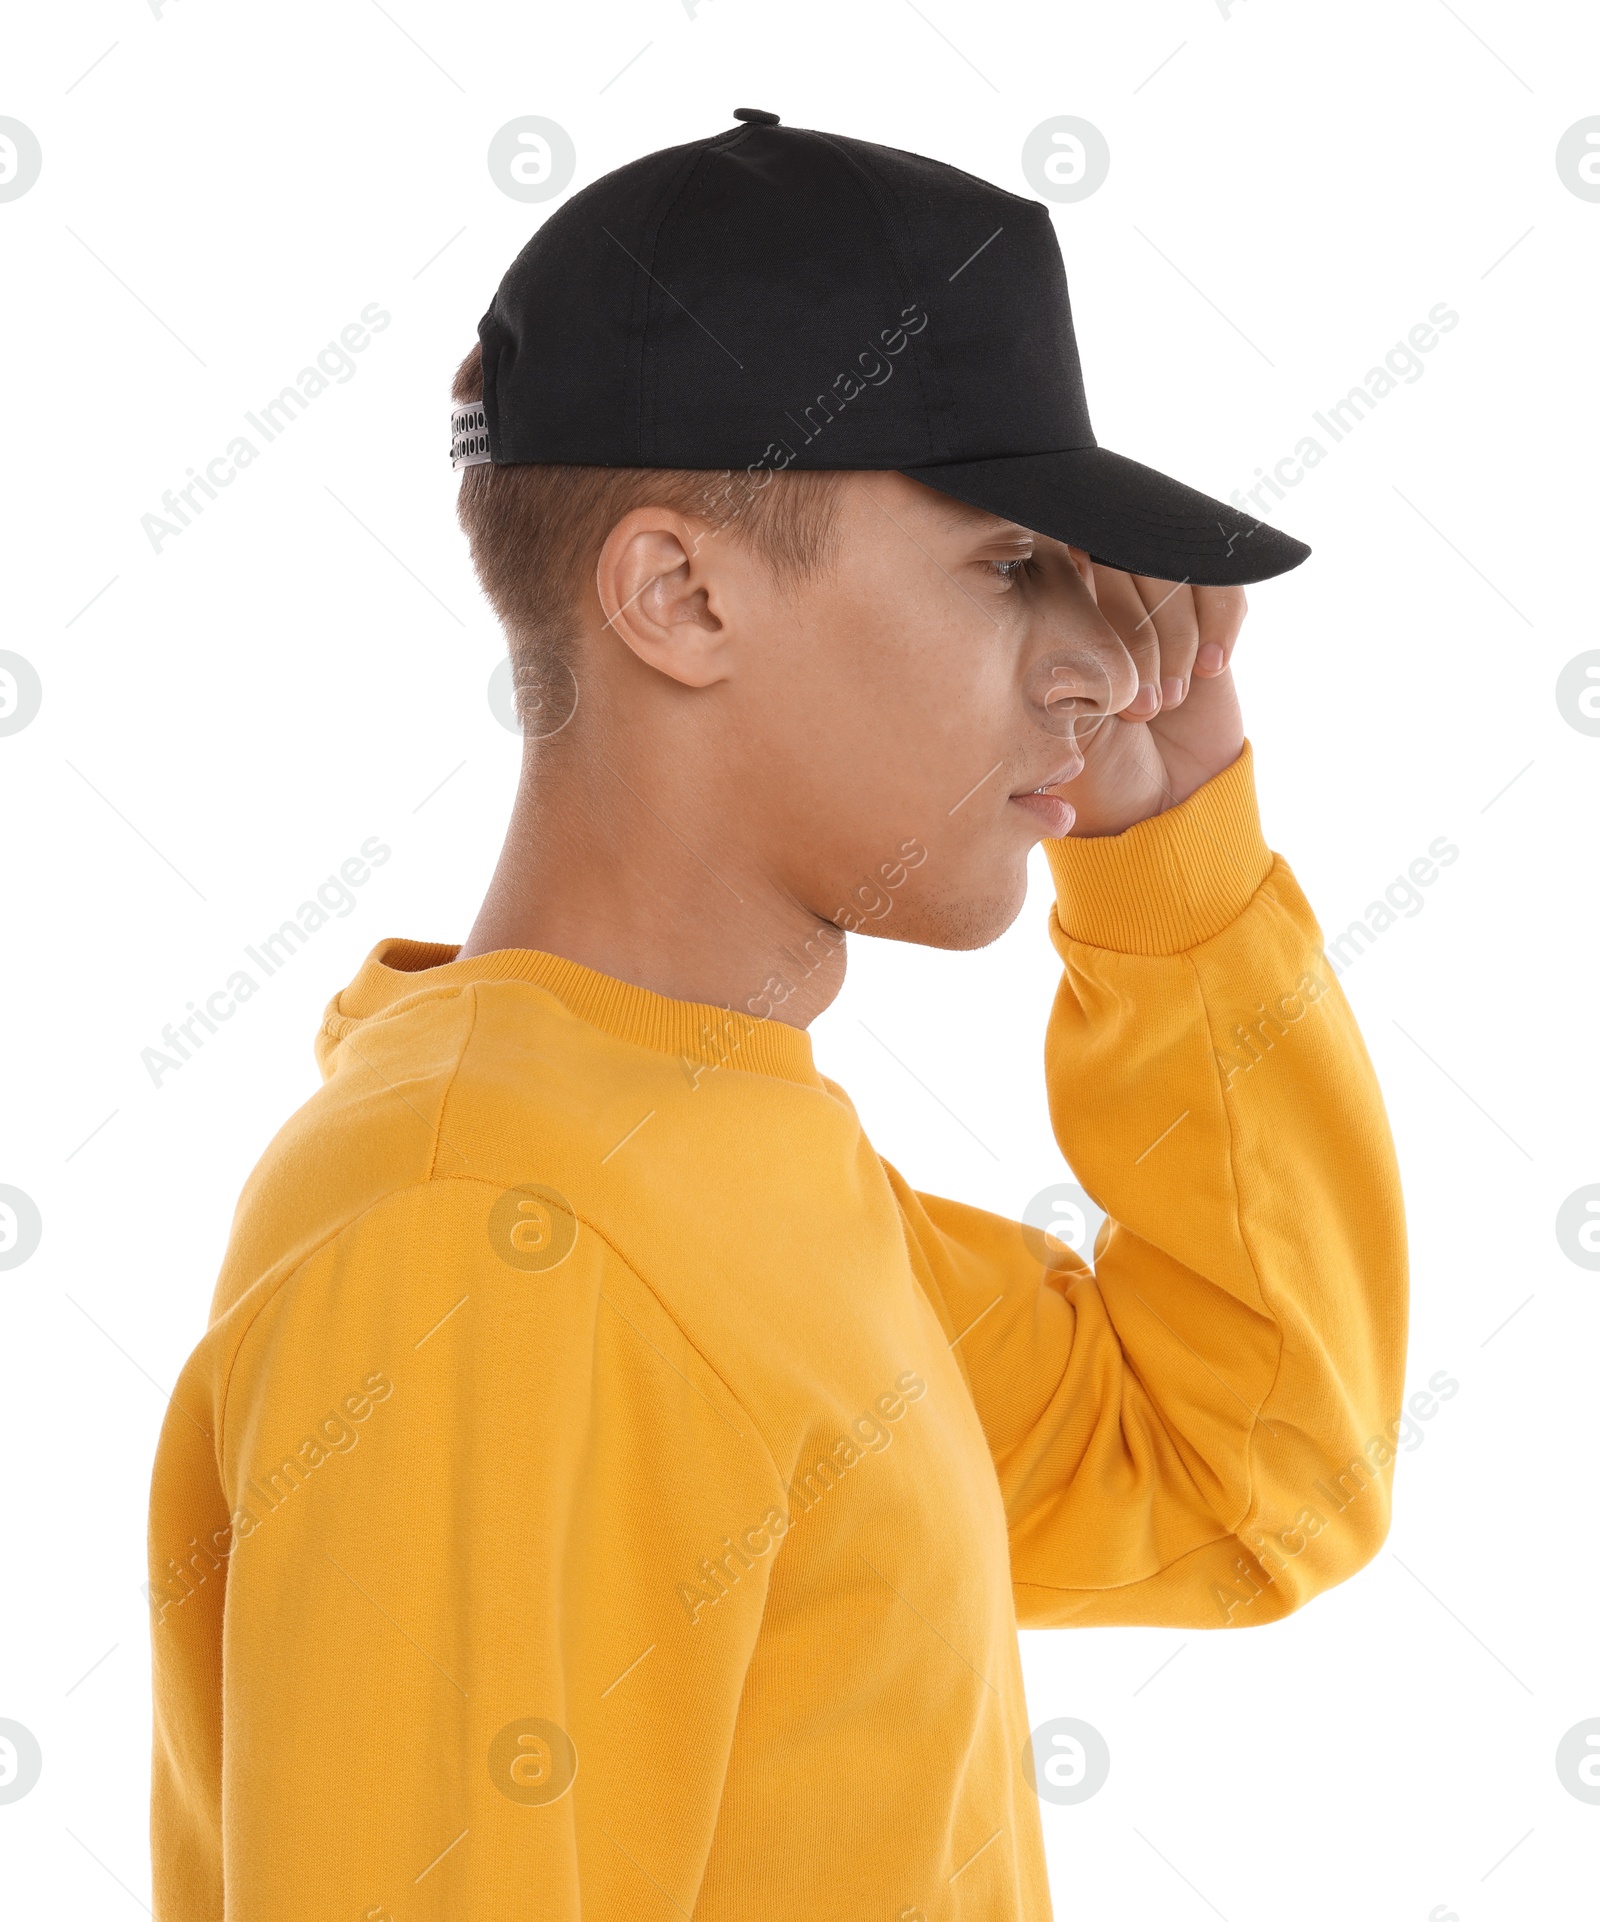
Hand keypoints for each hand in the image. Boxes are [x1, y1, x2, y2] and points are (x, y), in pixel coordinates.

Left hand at [1054, 557, 1247, 837]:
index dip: (1090, 607)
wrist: (1162, 805)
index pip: (1069, 553)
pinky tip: (1208, 674)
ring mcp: (1159, 602)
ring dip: (1176, 640)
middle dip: (1137, 639)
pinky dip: (1218, 629)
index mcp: (1053, 608)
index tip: (1098, 666)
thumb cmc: (1095, 769)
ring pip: (1176, 570)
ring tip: (1167, 704)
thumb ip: (1058, 648)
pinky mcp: (1209, 616)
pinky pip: (1222, 589)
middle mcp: (1104, 594)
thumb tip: (1068, 569)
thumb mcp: (1060, 716)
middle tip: (1138, 710)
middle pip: (1127, 558)